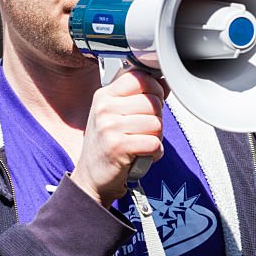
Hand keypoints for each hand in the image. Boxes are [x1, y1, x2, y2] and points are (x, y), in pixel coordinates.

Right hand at [70, 68, 167, 207]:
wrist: (90, 177)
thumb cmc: (105, 146)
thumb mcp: (115, 115)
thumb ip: (139, 97)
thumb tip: (164, 82)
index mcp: (104, 96)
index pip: (140, 78)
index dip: (155, 89)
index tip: (154, 101)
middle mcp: (105, 108)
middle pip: (153, 102)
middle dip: (157, 119)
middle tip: (145, 131)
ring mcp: (110, 127)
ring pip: (156, 124)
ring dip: (156, 138)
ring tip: (142, 144)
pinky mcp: (118, 147)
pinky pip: (154, 143)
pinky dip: (155, 153)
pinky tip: (143, 155)